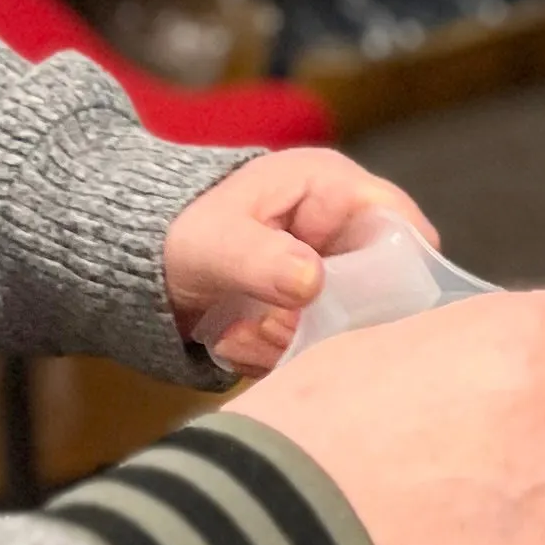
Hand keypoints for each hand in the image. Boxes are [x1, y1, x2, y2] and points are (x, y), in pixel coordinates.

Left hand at [162, 152, 437, 370]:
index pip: (403, 227)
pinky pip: (318, 348)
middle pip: (382, 292)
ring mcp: (330, 274)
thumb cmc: (177, 233)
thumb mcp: (213, 243)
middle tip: (271, 330)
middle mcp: (342, 231)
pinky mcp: (312, 312)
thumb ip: (260, 259)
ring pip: (348, 329)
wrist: (141, 266)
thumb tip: (314, 281)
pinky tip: (236, 343)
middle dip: (328, 324)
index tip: (351, 314)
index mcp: (332, 188)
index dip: (395, 274)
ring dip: (292, 344)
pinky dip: (278, 356)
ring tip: (238, 334)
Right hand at [224, 290, 544, 544]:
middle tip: (447, 471)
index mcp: (526, 338)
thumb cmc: (312, 430)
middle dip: (524, 437)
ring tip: (437, 535)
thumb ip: (445, 361)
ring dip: (521, 506)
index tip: (523, 381)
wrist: (292, 537)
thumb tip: (452, 389)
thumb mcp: (375, 350)